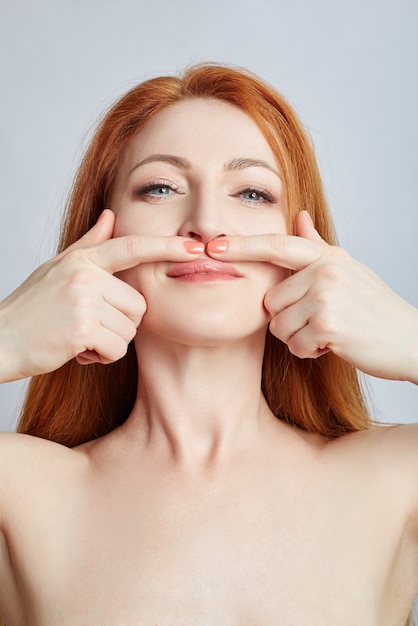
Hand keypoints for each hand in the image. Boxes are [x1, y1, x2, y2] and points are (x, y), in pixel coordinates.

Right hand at [0, 210, 203, 381]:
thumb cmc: (32, 308)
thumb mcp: (58, 269)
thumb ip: (89, 245)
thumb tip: (111, 216)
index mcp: (82, 260)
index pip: (132, 247)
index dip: (166, 247)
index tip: (195, 247)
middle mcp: (85, 274)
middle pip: (138, 305)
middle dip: (120, 324)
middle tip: (89, 327)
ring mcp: (83, 300)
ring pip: (129, 330)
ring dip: (109, 342)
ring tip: (79, 337)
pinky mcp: (82, 328)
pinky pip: (117, 349)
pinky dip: (101, 357)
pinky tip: (77, 351)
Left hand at [207, 211, 417, 382]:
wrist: (410, 340)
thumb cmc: (374, 308)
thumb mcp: (347, 270)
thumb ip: (317, 246)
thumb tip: (299, 215)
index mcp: (327, 256)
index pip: (276, 245)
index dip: (241, 246)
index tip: (212, 245)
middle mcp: (325, 270)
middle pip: (271, 300)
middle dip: (288, 319)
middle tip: (320, 321)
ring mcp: (327, 296)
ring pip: (279, 326)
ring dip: (298, 338)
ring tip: (328, 332)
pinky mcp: (329, 324)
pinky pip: (294, 345)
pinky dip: (309, 352)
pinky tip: (333, 345)